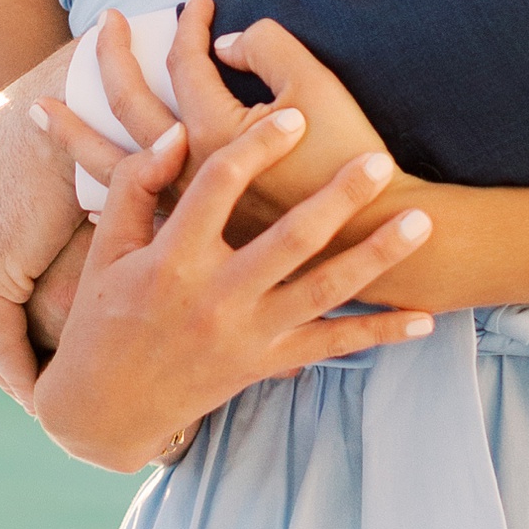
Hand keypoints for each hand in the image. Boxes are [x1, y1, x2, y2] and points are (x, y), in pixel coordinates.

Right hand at [30, 105, 435, 472]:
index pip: (219, 188)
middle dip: (339, 197)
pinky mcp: (265, 363)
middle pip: (290, 238)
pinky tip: (425, 318)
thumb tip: (177, 134)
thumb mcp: (107, 251)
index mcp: (171, 259)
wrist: (105, 411)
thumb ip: (137, 188)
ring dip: (377, 257)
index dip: (257, 148)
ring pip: (324, 290)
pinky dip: (379, 333)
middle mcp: (215, 296)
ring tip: (421, 222)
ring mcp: (246, 334)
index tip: (291, 116)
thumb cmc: (104, 317)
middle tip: (380, 160)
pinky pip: (331, 346)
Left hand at [81, 0, 430, 249]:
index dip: (190, 23)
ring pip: (113, 166)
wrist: (365, 240)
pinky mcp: (194, 236)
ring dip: (75, 135)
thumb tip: (220, 45)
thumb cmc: (346, 158)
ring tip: (40, 114)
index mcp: (214, 128)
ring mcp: (185, 205)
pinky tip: (86, 194)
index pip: (185, 61)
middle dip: (112, 57)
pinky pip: (132, 213)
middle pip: (131, 104)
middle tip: (105, 22)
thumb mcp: (317, 86)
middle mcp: (186, 168)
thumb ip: (267, 48)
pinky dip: (106, 196)